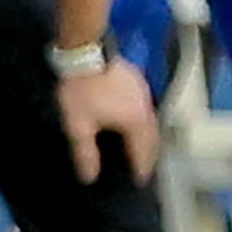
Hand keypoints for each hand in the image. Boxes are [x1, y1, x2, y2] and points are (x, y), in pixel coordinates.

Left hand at [58, 58, 159, 185]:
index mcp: (134, 122)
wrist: (86, 51)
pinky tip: (136, 123)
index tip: (141, 180)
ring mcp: (144, 93)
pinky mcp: (138, 82)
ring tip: (142, 149)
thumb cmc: (82, 90)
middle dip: (149, 155)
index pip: (143, 152)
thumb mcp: (78, 124)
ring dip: (149, 138)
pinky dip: (144, 123)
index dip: (142, 167)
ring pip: (152, 122)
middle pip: (153, 137)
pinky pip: (146, 109)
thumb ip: (85, 152)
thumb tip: (90, 176)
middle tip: (145, 167)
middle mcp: (145, 109)